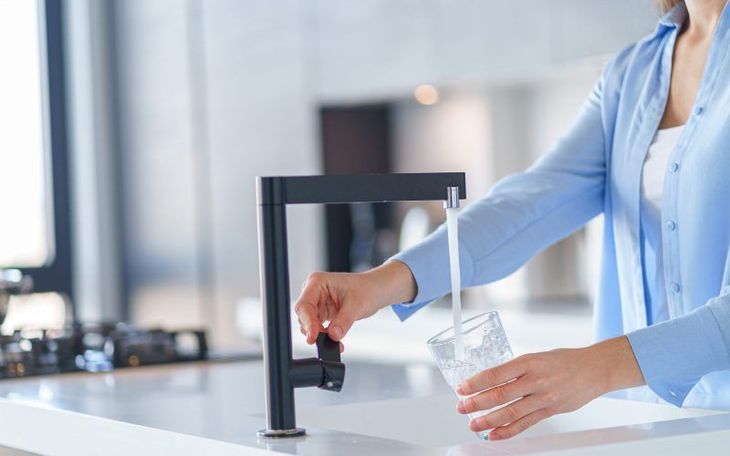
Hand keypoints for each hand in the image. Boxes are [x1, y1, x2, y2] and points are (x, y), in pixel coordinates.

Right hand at [294, 260, 416, 346]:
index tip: (313, 337)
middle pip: (304, 316)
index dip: (307, 322)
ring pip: (309, 324)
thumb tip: (333, 335)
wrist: (376, 291)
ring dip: (320, 335)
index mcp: (317, 282)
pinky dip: (325, 336)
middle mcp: (314, 291)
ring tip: (336, 342)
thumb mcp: (357, 304)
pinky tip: (335, 340)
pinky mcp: (322, 313)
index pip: (304, 305)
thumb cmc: (367, 289)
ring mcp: (317, 303)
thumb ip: (344, 320)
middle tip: (327, 342)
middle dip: (314, 330)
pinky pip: (318, 328)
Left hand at [455, 336, 644, 439]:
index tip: (462, 388)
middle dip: (477, 403)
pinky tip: (495, 434)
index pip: (497, 373)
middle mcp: (536, 379)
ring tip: (474, 424)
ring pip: (512, 412)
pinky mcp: (551, 410)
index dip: (476, 382)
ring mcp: (544, 397)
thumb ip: (516, 369)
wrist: (595, 369)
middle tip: (462, 407)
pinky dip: (508, 431)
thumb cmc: (564, 360)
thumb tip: (490, 382)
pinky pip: (526, 423)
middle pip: (501, 394)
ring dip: (489, 420)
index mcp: (529, 361)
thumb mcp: (536, 357)